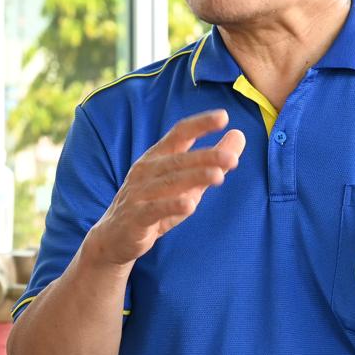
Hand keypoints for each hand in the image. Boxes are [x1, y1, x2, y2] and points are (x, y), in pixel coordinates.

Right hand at [83, 109, 244, 268]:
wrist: (115, 237)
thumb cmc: (154, 205)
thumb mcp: (186, 183)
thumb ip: (211, 162)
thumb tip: (239, 135)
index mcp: (158, 157)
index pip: (179, 134)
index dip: (200, 124)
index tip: (223, 116)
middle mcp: (146, 170)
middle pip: (179, 159)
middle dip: (206, 157)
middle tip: (232, 158)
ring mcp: (139, 193)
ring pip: (170, 182)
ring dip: (195, 178)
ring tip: (218, 176)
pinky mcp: (136, 217)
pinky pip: (155, 209)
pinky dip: (172, 206)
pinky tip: (190, 205)